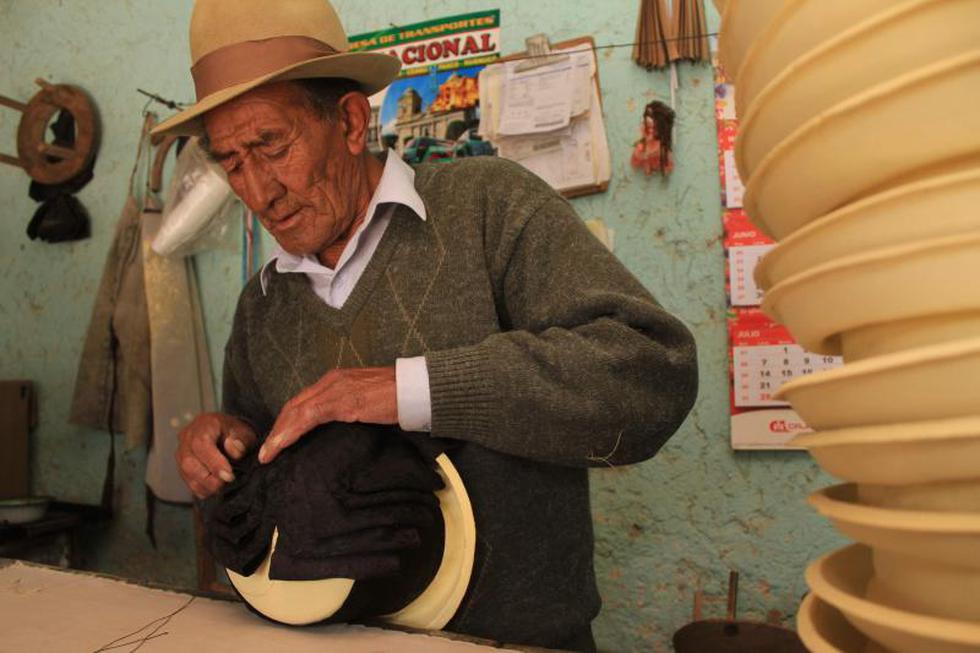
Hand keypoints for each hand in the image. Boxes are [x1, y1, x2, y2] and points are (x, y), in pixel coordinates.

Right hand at [175, 413, 257, 498]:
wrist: (227, 432)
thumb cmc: (236, 433)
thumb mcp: (245, 433)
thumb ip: (242, 441)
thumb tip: (233, 451)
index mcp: (205, 423)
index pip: (202, 444)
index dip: (214, 462)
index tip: (229, 475)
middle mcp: (188, 435)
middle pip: (189, 461)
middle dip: (208, 478)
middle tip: (225, 484)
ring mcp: (181, 449)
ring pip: (185, 472)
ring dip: (203, 485)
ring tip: (221, 488)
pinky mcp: (180, 463)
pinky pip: (185, 478)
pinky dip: (199, 488)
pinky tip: (213, 490)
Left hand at [259, 366, 397, 463]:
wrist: (416, 389)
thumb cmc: (398, 398)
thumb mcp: (366, 403)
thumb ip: (349, 410)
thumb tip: (339, 428)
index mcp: (335, 380)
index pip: (303, 401)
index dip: (286, 421)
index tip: (276, 440)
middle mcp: (330, 381)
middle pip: (294, 406)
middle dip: (277, 429)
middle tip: (266, 452)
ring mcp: (335, 389)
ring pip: (296, 411)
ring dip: (278, 434)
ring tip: (267, 454)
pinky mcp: (342, 401)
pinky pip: (308, 417)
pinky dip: (290, 433)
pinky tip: (281, 445)